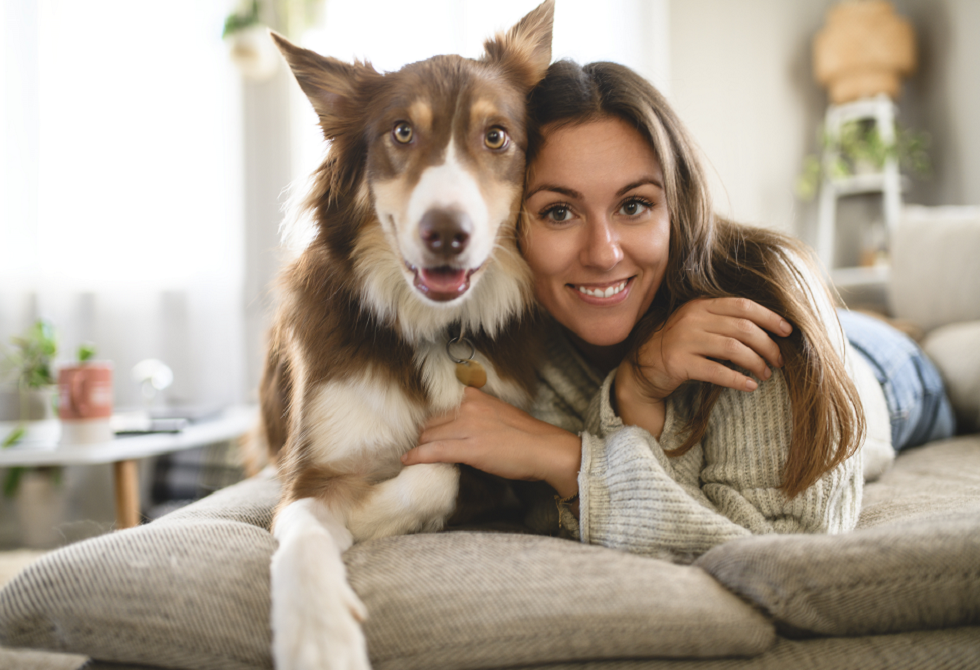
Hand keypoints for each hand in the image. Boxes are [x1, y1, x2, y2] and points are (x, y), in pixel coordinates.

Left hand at [402, 387, 580, 497]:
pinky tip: (408, 461)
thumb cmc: (525, 436)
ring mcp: (467, 427)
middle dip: (423, 436)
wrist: (544, 448)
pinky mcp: (468, 448)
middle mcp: (468, 407)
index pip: (439, 407)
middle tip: (418, 447)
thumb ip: (476, 414)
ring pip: (428, 436)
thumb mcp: (497, 413)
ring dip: (421, 447)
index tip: (422, 430)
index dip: (429, 422)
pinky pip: (433, 451)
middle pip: (430, 422)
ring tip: (413, 456)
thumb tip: (456, 425)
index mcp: (474, 396)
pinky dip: (417, 456)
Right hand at [615, 297, 791, 437]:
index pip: (742, 305)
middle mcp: (692, 319)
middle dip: (767, 345)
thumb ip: (724, 322)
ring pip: (733, 349)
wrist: (643, 367)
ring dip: (756, 363)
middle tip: (779, 360)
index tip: (788, 331)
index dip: (769, 317)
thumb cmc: (679, 347)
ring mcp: (684, 340)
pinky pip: (716, 371)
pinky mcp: (679, 363)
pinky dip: (738, 380)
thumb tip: (768, 330)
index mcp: (700, 306)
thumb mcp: (698, 326)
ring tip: (766, 374)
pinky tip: (750, 386)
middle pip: (742, 328)